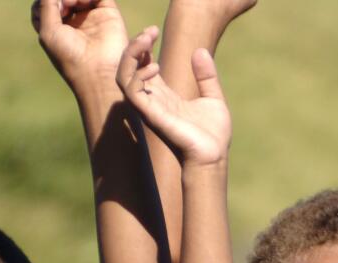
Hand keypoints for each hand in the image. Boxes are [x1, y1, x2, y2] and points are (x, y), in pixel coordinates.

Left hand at [35, 0, 128, 95]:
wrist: (98, 71)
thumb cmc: (69, 56)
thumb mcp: (48, 31)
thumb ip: (46, 4)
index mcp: (56, 28)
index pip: (46, 3)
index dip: (45, 0)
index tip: (52, 10)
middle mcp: (73, 21)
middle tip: (64, 4)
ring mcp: (90, 15)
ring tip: (72, 2)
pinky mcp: (107, 11)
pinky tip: (84, 1)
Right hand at [118, 28, 229, 166]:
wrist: (214, 156)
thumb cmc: (213, 134)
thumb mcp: (213, 97)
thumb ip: (206, 76)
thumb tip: (200, 51)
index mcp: (164, 96)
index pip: (142, 66)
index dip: (143, 47)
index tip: (153, 31)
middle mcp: (153, 100)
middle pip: (129, 68)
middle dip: (134, 46)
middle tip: (150, 32)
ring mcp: (150, 108)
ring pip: (123, 77)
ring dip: (131, 56)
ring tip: (147, 41)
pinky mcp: (152, 116)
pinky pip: (132, 93)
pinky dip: (138, 76)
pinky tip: (155, 66)